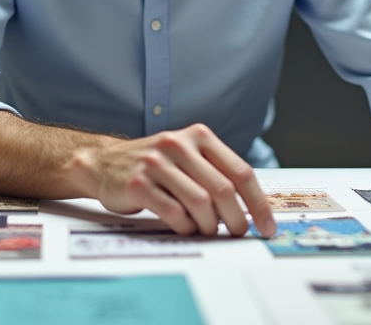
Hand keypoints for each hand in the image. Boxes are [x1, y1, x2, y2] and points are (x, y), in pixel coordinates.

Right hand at [76, 123, 276, 237]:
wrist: (104, 162)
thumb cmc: (154, 166)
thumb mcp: (188, 157)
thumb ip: (216, 173)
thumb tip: (251, 208)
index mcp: (199, 136)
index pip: (240, 171)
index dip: (258, 202)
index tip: (267, 225)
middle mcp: (179, 144)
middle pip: (223, 189)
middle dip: (236, 219)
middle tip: (238, 233)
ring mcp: (157, 163)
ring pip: (200, 202)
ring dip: (209, 225)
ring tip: (207, 231)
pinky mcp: (138, 183)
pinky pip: (173, 212)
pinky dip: (185, 226)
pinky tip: (185, 227)